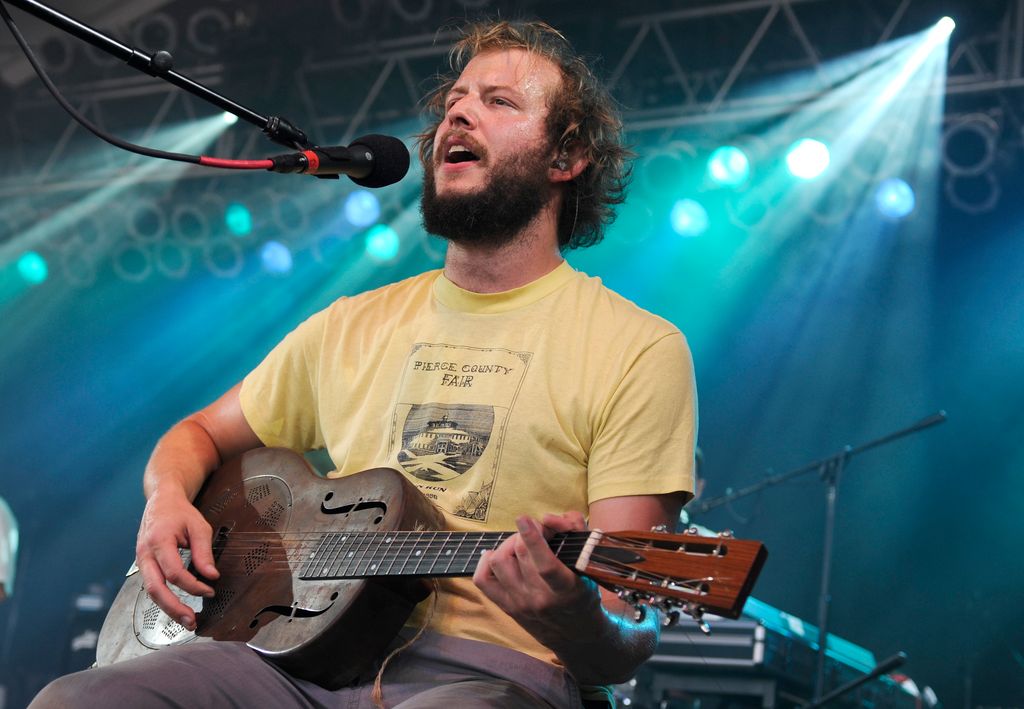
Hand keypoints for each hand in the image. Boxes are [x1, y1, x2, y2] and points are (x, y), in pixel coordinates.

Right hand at [135, 490, 218, 629]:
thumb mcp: (198, 526)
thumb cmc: (180, 513)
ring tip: (187, 620)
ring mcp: (141, 560)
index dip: (193, 585)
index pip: (174, 572)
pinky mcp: (143, 565)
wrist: (161, 501)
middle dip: (173, 607)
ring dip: (168, 608)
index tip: (210, 590)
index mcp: (159, 541)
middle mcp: (145, 553)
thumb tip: (211, 576)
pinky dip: (164, 599)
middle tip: (191, 621)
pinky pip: (152, 586)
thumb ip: (204, 552)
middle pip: (155, 588)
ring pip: (150, 591)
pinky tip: (177, 607)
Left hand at [472, 512, 601, 646]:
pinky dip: (486, 561)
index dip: (533, 539)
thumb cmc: (583, 590)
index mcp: (567, 589)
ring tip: (520, 544)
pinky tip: (499, 556)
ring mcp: (520, 604)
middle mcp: (541, 599)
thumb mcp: (589, 561)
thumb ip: (575, 530)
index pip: (545, 564)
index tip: (524, 518)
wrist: (574, 634)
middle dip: (526, 532)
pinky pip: (483, 579)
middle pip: (521, 553)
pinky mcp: (506, 607)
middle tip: (537, 529)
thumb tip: (547, 519)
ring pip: (500, 562)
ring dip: (508, 544)